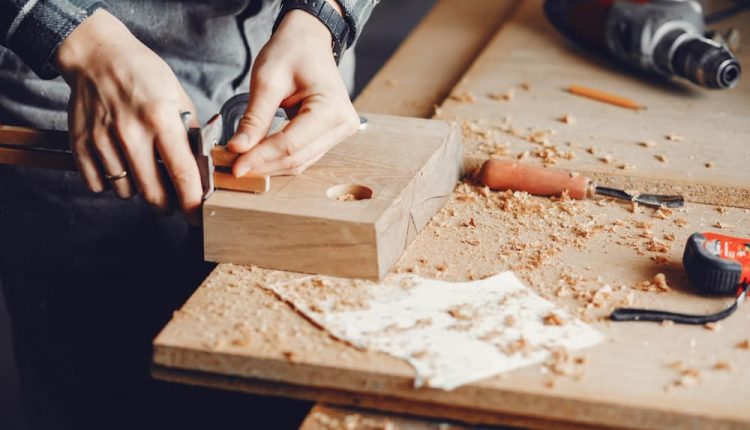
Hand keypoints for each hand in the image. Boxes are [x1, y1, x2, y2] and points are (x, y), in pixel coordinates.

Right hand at [56, 10, 202, 223]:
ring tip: (141, 168)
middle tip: (171, 200)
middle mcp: (130, 132)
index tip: (197, 215)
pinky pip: (98, 184)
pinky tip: (118, 163)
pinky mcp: (80, 144)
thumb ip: (191, 134)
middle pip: (152, 193)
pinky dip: (110, 181)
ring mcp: (102, 140)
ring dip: (137, 189)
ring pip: (125, 192)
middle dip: (166, 205)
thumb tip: (203, 169)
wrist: (97, 56)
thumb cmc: (143, 75)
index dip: (192, 202)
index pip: (182, 173)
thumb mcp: (178, 97)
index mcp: (161, 119)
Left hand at [227, 4, 359, 175]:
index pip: (290, 144)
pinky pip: (304, 155)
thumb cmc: (291, 51)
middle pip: (296, 157)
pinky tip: (259, 155)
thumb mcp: (267, 80)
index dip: (260, 157)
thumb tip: (238, 149)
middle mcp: (343, 124)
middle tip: (233, 165)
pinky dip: (280, 158)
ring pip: (300, 162)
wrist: (309, 40)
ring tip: (243, 161)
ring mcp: (341, 131)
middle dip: (263, 164)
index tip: (235, 166)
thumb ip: (254, 119)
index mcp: (331, 109)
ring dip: (270, 165)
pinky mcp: (332, 135)